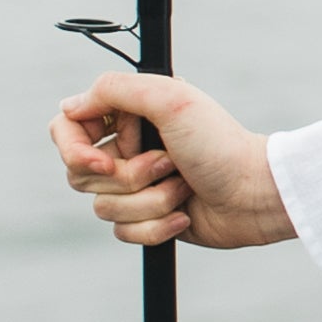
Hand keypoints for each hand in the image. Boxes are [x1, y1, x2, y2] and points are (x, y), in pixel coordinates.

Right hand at [50, 66, 295, 251]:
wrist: (255, 194)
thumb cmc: (219, 145)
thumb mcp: (170, 99)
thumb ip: (114, 89)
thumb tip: (69, 107)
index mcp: (127, 114)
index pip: (66, 128)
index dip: (76, 151)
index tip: (103, 163)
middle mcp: (125, 148)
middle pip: (80, 175)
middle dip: (128, 178)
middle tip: (169, 163)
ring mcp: (135, 185)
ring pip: (103, 208)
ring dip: (151, 200)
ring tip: (184, 185)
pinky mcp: (147, 217)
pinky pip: (123, 232)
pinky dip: (157, 226)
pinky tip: (186, 215)